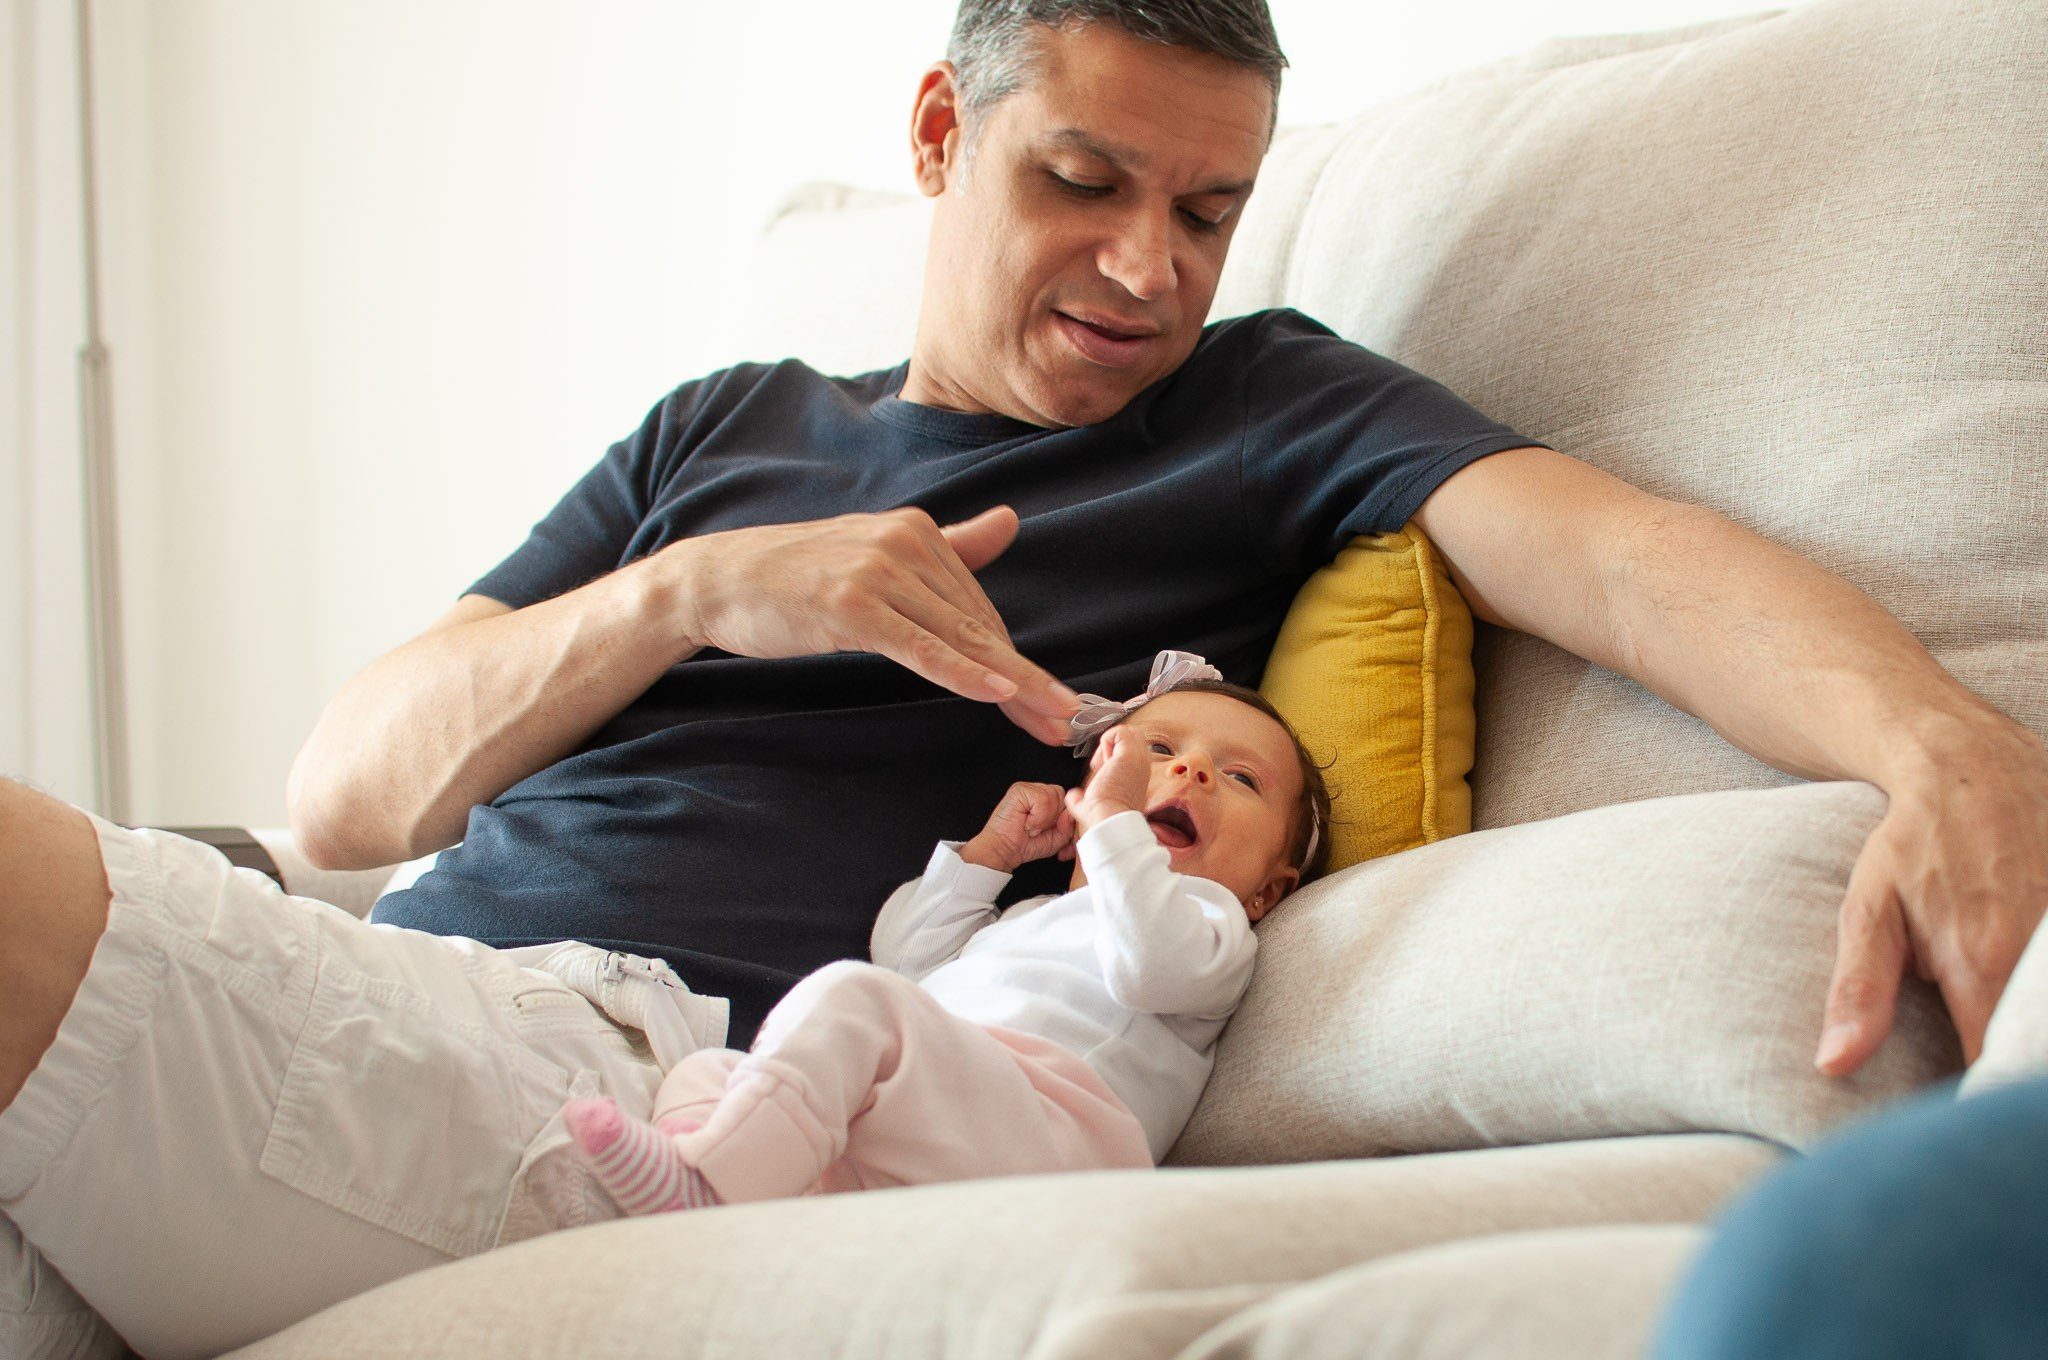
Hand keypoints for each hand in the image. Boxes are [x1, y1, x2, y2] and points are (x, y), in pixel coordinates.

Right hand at [666, 505, 1078, 743]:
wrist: (717, 578)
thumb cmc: (795, 576)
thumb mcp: (875, 552)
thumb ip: (950, 544)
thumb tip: (1009, 521)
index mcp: (918, 532)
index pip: (978, 610)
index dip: (1018, 661)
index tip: (1057, 700)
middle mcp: (906, 543)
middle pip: (980, 627)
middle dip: (1029, 680)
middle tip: (1070, 722)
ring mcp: (878, 572)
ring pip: (960, 638)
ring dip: (1013, 685)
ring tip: (1052, 720)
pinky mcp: (852, 605)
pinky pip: (919, 646)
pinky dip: (961, 671)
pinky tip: (997, 694)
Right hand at [959, 782, 1076, 871]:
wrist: (1004, 850)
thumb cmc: (1026, 844)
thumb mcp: (1058, 838)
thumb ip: (1070, 825)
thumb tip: (1072, 812)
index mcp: (1049, 800)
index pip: (1070, 801)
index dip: (1065, 819)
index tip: (1054, 832)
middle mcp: (1039, 791)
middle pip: (1063, 797)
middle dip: (1055, 819)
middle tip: (1039, 829)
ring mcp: (1029, 788)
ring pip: (1055, 797)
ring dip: (1045, 818)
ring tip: (1031, 826)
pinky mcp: (1020, 790)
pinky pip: (1043, 799)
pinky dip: (1037, 816)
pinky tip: (1027, 822)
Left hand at [1064, 727, 1150, 835]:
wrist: (1109, 819)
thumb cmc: (1103, 815)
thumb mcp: (1092, 803)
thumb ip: (1081, 799)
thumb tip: (1073, 797)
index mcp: (1137, 774)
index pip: (1130, 749)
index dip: (1112, 756)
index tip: (1104, 775)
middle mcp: (1141, 764)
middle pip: (1131, 737)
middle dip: (1113, 745)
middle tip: (1103, 765)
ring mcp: (1138, 758)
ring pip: (1128, 732)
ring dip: (1111, 742)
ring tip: (1104, 762)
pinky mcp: (1130, 754)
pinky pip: (1120, 731)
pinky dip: (1106, 740)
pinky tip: (1103, 760)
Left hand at [1818, 720, 2047, 1074]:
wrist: (1970, 765)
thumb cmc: (1911, 842)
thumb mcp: (1869, 910)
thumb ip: (1858, 991)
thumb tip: (1834, 1066)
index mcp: (1983, 963)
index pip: (1992, 1066)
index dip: (1977, 1097)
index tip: (1956, 1120)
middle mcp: (2042, 952)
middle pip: (2039, 1045)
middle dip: (2018, 1073)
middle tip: (1989, 1094)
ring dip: (2037, 1029)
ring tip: (2011, 1056)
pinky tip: (2033, 1002)